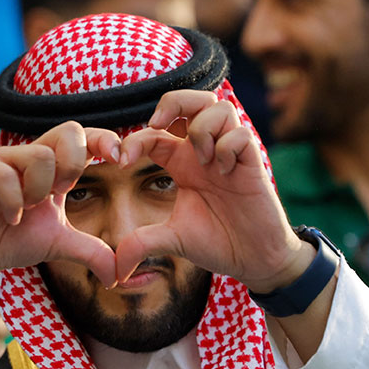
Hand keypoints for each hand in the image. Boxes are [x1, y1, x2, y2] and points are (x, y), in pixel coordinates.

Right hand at [0, 121, 122, 290]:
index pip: (84, 137)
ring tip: (27, 210)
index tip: (120, 160)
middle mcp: (30, 154)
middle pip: (68, 131)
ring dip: (39, 190)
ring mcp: (4, 158)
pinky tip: (11, 218)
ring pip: (40, 155)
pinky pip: (5, 174)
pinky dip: (14, 202)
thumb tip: (119, 276)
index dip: (105, 139)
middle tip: (61, 194)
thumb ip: (91, 252)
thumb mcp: (60, 244)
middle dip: (73, 164)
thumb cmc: (15, 240)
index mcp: (54, 165)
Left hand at [115, 91, 312, 290]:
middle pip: (192, 99)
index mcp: (181, 163)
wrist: (254, 261)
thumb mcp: (172, 240)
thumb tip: (114, 269)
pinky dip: (228, 147)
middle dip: (172, 102)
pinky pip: (241, 134)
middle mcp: (205, 152)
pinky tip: (225, 172)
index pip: (154, 132)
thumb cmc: (217, 243)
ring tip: (201, 158)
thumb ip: (142, 243)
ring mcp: (230, 154)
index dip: (133, 139)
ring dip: (202, 127)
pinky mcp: (253, 164)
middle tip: (159, 125)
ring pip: (218, 106)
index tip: (121, 162)